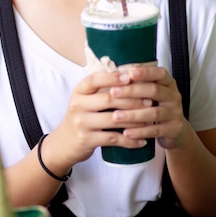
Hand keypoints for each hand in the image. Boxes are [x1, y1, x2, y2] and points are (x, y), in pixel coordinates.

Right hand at [54, 65, 186, 170]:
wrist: (65, 142)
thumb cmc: (82, 116)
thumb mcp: (85, 99)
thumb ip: (101, 89)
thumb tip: (130, 74)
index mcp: (79, 91)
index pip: (95, 79)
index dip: (113, 77)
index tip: (131, 76)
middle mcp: (78, 105)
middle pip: (109, 99)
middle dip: (132, 99)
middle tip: (150, 100)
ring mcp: (82, 123)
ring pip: (114, 119)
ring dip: (135, 120)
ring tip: (150, 119)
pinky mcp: (87, 140)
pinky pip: (113, 139)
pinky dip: (129, 140)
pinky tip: (142, 140)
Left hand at [108, 65, 186, 149]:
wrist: (175, 129)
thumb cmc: (157, 106)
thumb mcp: (151, 92)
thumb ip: (138, 83)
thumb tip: (115, 73)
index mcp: (168, 83)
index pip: (159, 73)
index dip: (145, 72)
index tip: (129, 73)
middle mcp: (173, 96)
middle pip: (154, 91)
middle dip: (132, 91)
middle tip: (113, 92)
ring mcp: (175, 113)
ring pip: (153, 113)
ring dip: (133, 115)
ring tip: (115, 116)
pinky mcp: (174, 129)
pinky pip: (155, 130)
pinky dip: (140, 132)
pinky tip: (126, 133)